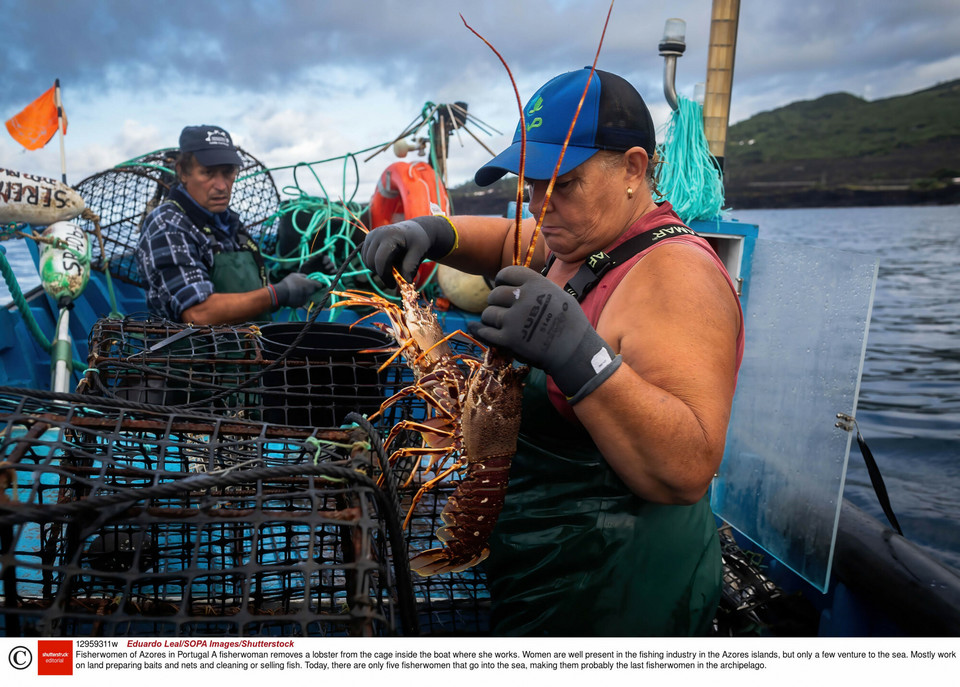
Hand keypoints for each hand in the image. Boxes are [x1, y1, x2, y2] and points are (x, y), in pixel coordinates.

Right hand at [270, 272, 321, 308]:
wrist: (281, 294)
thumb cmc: (289, 282)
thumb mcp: (296, 275)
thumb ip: (304, 276)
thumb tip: (307, 277)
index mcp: (310, 284)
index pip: (319, 284)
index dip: (317, 283)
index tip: (314, 282)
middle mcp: (310, 293)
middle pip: (313, 290)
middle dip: (309, 288)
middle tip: (302, 286)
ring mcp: (306, 299)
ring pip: (307, 296)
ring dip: (304, 293)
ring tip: (296, 291)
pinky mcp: (301, 304)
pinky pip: (302, 300)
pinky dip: (299, 298)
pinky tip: (294, 296)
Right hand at [361, 215, 456, 287]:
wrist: (414, 231)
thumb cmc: (417, 243)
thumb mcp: (418, 254)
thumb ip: (410, 268)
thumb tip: (405, 283)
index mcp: (389, 236)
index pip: (380, 259)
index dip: (385, 276)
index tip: (393, 286)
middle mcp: (376, 234)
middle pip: (371, 261)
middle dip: (381, 274)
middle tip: (393, 281)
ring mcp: (370, 236)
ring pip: (366, 261)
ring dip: (377, 270)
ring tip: (392, 270)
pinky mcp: (368, 240)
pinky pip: (366, 258)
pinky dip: (374, 265)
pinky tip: (386, 265)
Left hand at [468, 265, 621, 402]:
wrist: (576, 352)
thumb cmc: (571, 324)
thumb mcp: (558, 295)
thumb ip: (535, 288)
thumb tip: (514, 285)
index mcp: (536, 284)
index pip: (507, 273)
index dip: (501, 279)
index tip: (500, 285)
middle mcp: (523, 298)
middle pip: (495, 294)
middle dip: (495, 301)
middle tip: (500, 309)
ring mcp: (514, 319)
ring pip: (488, 314)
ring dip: (489, 318)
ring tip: (496, 322)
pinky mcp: (508, 340)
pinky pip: (485, 332)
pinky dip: (480, 330)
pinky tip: (477, 328)